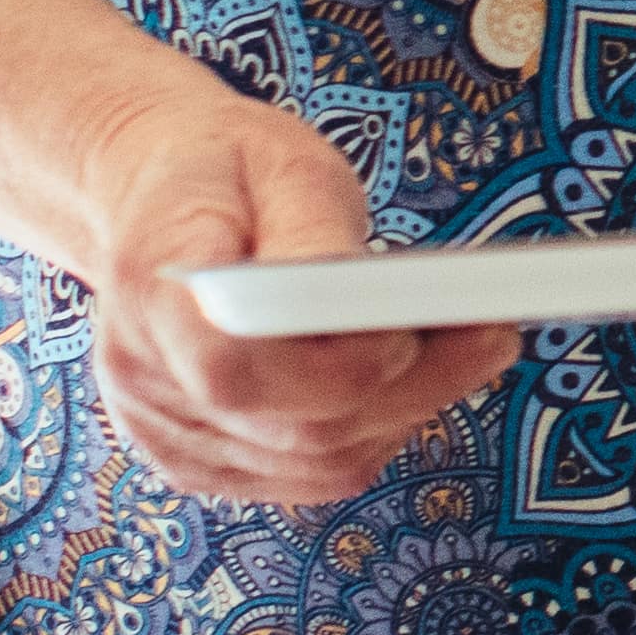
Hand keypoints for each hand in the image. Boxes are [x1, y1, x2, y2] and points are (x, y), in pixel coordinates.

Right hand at [69, 71, 514, 503]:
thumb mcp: (278, 161)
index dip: (334, 369)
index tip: (412, 331)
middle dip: (411, 388)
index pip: (235, 373)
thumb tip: (359, 293)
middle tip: (492, 335)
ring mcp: (167, 432)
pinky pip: (306, 472)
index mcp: (147, 293)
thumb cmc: (223, 170)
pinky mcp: (203, 460)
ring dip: (404, 412)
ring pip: (312, 460)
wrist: (155, 195)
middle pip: (294, 428)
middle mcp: (143, 380)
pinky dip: (372, 433)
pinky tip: (412, 381)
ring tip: (470, 349)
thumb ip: (312, 229)